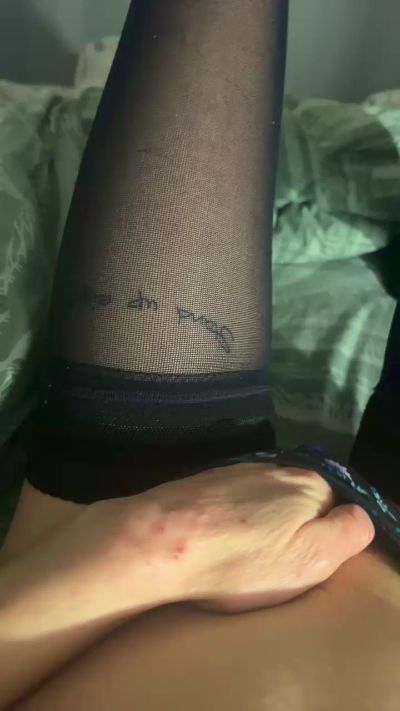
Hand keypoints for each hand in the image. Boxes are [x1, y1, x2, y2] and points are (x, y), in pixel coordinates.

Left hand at [137, 462, 375, 613]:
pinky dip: (231, 523)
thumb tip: (356, 515)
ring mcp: (237, 471)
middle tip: (266, 567)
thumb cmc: (240, 559)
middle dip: (290, 533)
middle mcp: (277, 468)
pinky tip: (216, 542)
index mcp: (308, 483)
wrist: (159, 542)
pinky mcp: (206, 481)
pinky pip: (234, 504)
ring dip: (258, 528)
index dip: (322, 543)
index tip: (296, 566)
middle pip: (299, 505)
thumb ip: (348, 532)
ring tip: (238, 557)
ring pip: (265, 504)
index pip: (336, 512)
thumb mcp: (311, 558)